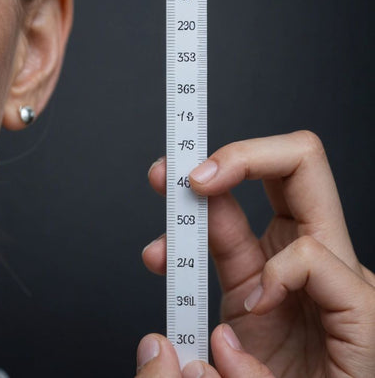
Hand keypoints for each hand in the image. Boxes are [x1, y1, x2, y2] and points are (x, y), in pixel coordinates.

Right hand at [137, 131, 374, 376]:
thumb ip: (260, 375)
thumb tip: (218, 345)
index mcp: (353, 291)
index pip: (313, 250)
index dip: (278, 274)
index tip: (253, 310)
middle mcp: (318, 260)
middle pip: (294, 168)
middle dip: (239, 158)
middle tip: (194, 174)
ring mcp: (278, 262)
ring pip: (245, 192)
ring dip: (201, 182)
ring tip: (164, 182)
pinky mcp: (247, 276)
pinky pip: (216, 235)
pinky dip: (183, 234)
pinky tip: (163, 252)